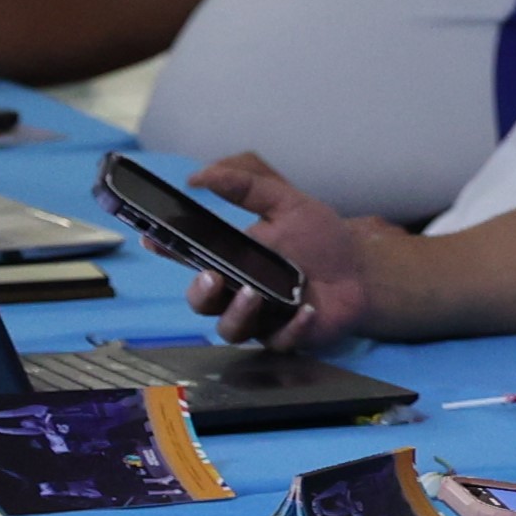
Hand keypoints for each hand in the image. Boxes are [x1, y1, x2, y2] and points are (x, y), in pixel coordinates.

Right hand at [184, 152, 371, 349]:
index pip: (190, 257)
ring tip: (255, 295)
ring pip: (230, 328)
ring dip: (238, 313)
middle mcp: (237, 291)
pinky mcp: (286, 336)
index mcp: (232, 259)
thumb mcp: (286, 203)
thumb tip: (201, 175)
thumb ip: (246, 186)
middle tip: (213, 277)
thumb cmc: (320, 238)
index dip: (167, 250)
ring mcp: (260, 318)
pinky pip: (279, 340)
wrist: (361, 269)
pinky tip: (305, 311)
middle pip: (201, 301)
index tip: (154, 239)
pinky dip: (291, 327)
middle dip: (200, 292)